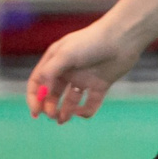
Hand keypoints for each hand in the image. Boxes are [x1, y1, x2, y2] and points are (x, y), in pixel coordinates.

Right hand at [26, 19, 143, 122]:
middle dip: (49, 107)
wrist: (122, 39)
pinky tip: (82, 113)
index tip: (35, 113)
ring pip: (70, 101)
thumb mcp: (65, 55)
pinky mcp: (100, 85)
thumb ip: (50, 73)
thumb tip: (42, 93)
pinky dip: (86, 111)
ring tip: (62, 119)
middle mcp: (68, 70)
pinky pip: (90, 103)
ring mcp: (84, 78)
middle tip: (52, 116)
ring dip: (65, 111)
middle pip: (53, 94)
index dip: (35, 98)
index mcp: (55, 61)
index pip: (38, 82)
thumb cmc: (91, 42)